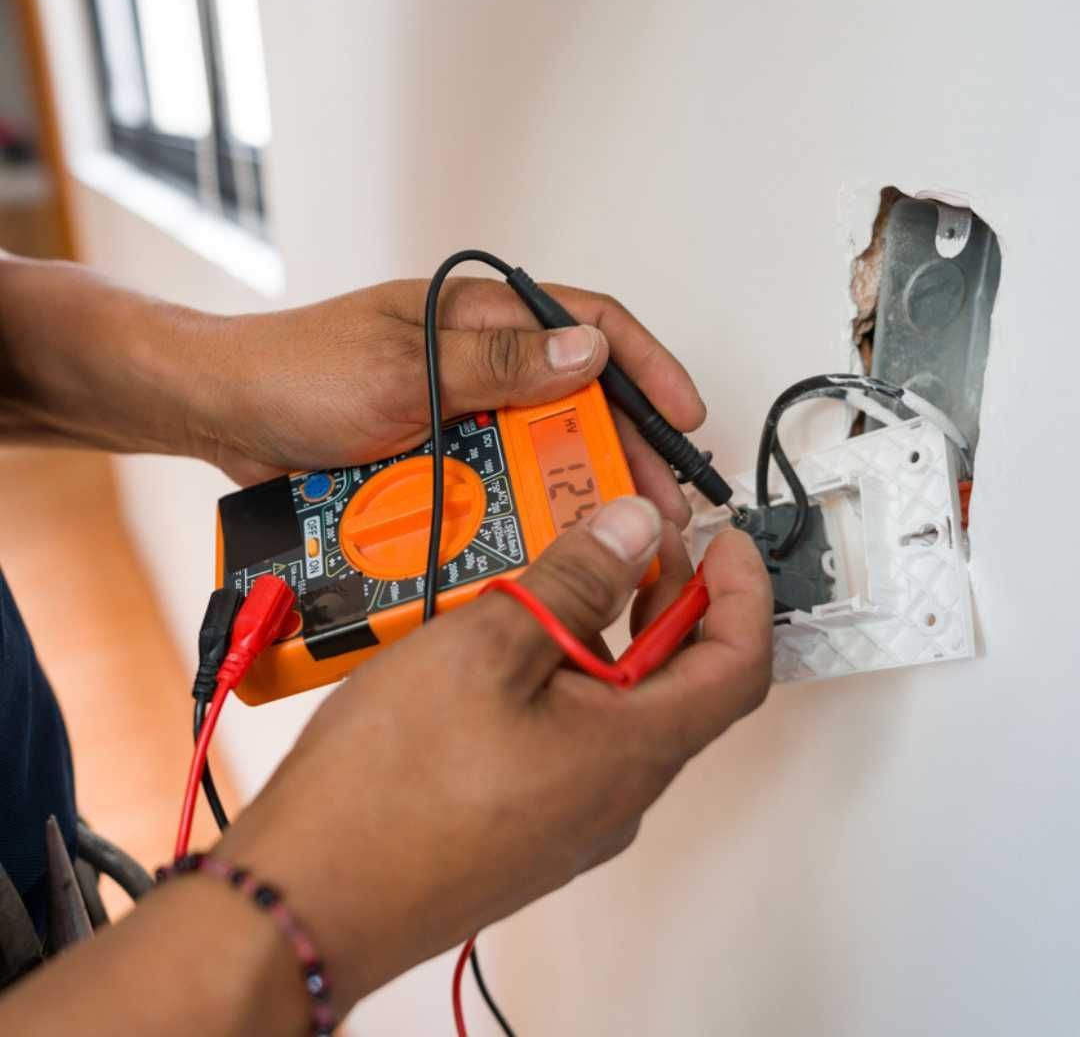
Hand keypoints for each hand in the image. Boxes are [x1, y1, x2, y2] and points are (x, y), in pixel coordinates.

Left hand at [194, 278, 706, 524]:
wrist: (224, 418)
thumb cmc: (296, 371)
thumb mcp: (402, 363)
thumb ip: (496, 361)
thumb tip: (589, 353)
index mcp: (478, 319)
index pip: (587, 324)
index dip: (646, 365)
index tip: (683, 414)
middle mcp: (479, 365)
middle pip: (578, 399)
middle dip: (625, 446)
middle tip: (659, 500)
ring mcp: (460, 417)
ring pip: (540, 451)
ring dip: (576, 488)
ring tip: (610, 531)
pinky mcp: (437, 462)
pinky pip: (494, 487)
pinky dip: (519, 512)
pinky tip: (542, 543)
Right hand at [214, 497, 771, 1010]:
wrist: (308, 899)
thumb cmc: (389, 788)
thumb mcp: (488, 649)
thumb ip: (574, 582)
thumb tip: (632, 533)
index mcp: (632, 749)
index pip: (739, 664)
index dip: (745, 593)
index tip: (726, 543)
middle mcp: (616, 792)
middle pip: (678, 684)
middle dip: (664, 601)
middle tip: (626, 542)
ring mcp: (571, 816)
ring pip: (617, 709)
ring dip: (602, 638)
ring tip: (548, 585)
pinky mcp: (524, 823)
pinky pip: (570, 738)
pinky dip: (560, 679)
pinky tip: (501, 650)